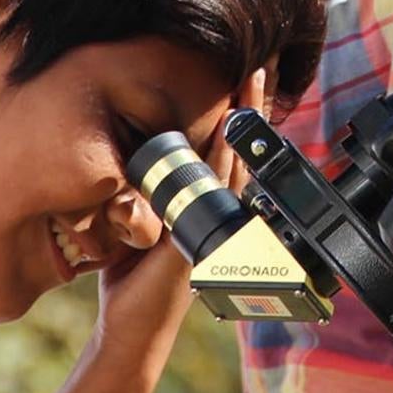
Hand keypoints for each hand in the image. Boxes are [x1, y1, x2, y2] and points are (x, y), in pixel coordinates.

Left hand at [93, 67, 268, 364]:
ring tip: (252, 80)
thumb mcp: (142, 224)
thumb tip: (139, 167)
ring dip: (243, 120)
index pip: (223, 151)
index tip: (242, 79)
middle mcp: (214, 212)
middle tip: (259, 65)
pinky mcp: (200, 237)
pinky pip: (214, 188)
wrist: (133, 327)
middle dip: (249, 106)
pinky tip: (228, 130)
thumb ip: (150, 196)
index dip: (236, 116)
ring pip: (232, 160)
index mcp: (201, 206)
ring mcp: (212, 224)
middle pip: (237, 148)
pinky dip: (224, 156)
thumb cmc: (135, 277)